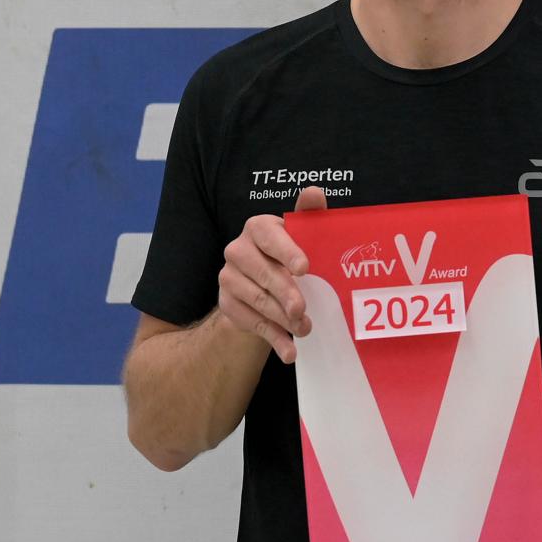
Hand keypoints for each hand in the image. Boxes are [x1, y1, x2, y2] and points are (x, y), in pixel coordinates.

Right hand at [216, 184, 326, 362]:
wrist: (264, 287)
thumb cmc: (290, 256)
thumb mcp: (303, 236)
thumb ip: (309, 215)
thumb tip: (314, 191)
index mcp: (258, 227)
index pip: (270, 236)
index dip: (287, 251)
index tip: (305, 268)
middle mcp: (238, 249)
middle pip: (263, 273)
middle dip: (286, 293)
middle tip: (303, 310)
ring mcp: (228, 277)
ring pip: (257, 300)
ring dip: (282, 319)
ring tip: (305, 329)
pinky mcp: (228, 303)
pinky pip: (250, 322)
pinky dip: (272, 337)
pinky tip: (289, 350)